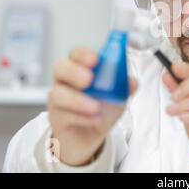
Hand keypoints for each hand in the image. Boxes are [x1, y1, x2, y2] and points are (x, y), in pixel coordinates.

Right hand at [48, 47, 136, 165]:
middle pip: (60, 68)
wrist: (94, 134)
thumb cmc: (103, 107)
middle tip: (89, 79)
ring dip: (78, 100)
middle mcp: (66, 80)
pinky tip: (95, 119)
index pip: (77, 54)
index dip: (84, 55)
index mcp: (81, 68)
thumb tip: (133, 82)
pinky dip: (82, 118)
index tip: (95, 60)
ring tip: (96, 107)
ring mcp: (58, 99)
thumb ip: (125, 86)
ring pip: (58, 94)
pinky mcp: (56, 118)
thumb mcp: (118, 95)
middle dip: (73, 71)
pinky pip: (62, 115)